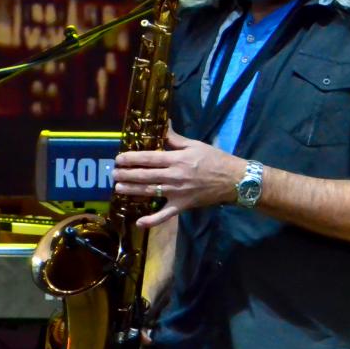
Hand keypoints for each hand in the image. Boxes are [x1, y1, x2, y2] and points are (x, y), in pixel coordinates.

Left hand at [113, 128, 247, 228]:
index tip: (119, 158)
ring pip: (149, 192)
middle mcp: (174, 176)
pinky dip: (152, 220)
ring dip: (132, 191)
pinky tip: (139, 222)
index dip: (131, 158)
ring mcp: (177, 192)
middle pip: (145, 175)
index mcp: (177, 159)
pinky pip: (165, 214)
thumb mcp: (196, 145)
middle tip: (114, 173)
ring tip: (118, 189)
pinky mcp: (182, 205)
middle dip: (126, 174)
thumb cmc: (216, 160)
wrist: (235, 180)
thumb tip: (162, 126)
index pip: (148, 158)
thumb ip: (175, 138)